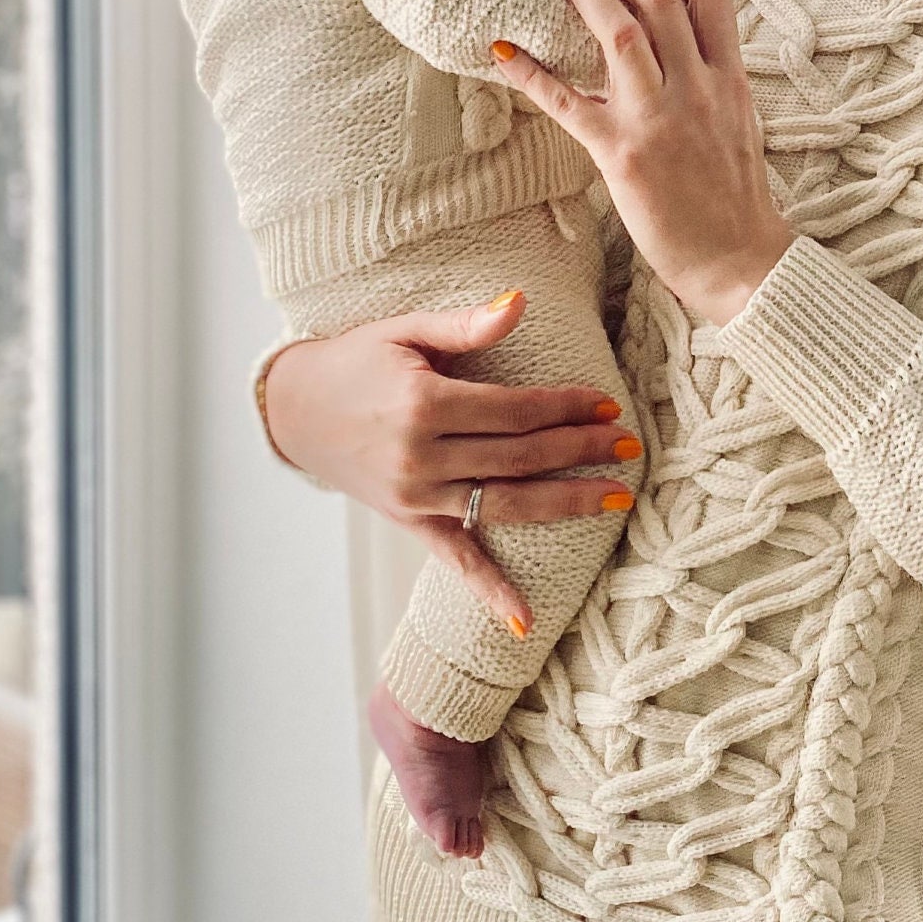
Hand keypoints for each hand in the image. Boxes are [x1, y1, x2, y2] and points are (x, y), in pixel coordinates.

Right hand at [261, 294, 636, 631]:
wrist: (293, 408)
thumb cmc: (355, 361)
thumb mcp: (404, 330)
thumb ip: (466, 324)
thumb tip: (521, 302)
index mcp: (424, 405)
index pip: (514, 411)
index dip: (564, 408)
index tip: (605, 406)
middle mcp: (421, 457)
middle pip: (518, 457)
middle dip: (578, 450)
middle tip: (629, 445)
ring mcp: (415, 497)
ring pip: (503, 504)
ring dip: (563, 503)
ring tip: (615, 497)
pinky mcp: (408, 522)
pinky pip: (454, 560)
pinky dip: (488, 591)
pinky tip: (524, 619)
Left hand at [494, 0, 793, 325]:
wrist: (738, 260)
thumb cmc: (735, 195)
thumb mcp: (738, 119)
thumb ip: (713, 74)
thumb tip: (683, 39)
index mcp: (729, 77)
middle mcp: (697, 89)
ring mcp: (660, 120)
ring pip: (619, 33)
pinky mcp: (622, 155)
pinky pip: (568, 103)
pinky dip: (531, 73)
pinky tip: (504, 51)